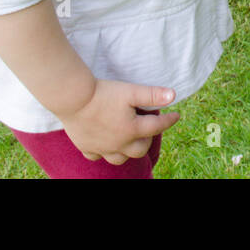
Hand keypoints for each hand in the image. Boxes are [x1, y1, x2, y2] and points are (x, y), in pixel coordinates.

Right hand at [58, 79, 180, 164]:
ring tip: (129, 139)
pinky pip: (97, 156)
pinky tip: (105, 143)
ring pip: (119, 159)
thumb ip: (153, 95)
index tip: (177, 115)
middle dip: (148, 139)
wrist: (73, 98)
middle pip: (140, 149)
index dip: (169, 120)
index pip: (157, 127)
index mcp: (132, 129)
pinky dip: (103, 152)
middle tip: (148, 127)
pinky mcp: (86, 146)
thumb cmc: (104, 93)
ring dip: (128, 151)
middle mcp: (119, 143)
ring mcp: (102, 147)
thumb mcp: (131, 91)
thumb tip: (173, 96)